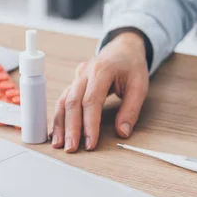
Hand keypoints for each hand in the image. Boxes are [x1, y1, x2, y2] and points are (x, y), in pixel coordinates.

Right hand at [51, 30, 148, 152]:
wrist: (123, 48)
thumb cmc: (132, 66)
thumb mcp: (139, 86)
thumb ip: (131, 110)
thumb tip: (122, 133)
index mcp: (102, 70)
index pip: (91, 101)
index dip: (89, 124)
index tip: (90, 143)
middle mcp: (85, 73)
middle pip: (73, 102)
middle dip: (71, 128)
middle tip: (71, 148)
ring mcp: (77, 77)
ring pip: (64, 101)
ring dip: (60, 124)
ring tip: (58, 144)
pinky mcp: (74, 83)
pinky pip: (63, 100)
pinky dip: (59, 117)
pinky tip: (56, 132)